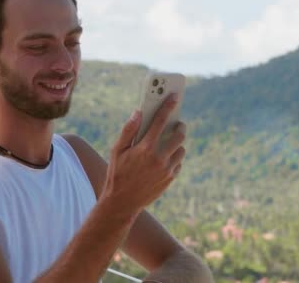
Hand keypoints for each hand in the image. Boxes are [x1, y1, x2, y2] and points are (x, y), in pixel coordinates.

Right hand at [100, 93, 185, 217]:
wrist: (123, 202)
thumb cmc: (117, 173)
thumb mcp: (117, 150)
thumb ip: (128, 130)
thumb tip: (138, 112)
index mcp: (145, 147)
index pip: (160, 120)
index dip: (168, 106)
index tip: (175, 96)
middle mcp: (159, 158)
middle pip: (178, 134)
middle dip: (179, 126)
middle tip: (176, 123)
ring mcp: (167, 170)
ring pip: (181, 149)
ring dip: (177, 143)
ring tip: (169, 141)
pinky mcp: (170, 179)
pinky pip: (178, 162)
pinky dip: (174, 157)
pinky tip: (165, 157)